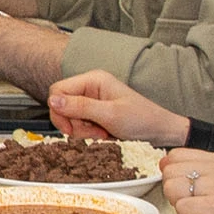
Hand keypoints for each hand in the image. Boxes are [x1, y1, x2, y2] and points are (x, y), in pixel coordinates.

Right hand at [45, 70, 187, 146]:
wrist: (160, 131)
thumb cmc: (141, 119)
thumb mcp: (110, 114)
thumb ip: (80, 106)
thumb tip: (53, 100)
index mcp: (93, 79)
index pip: (58, 90)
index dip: (59, 111)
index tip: (70, 129)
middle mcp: (90, 87)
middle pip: (61, 105)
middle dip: (73, 123)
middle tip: (93, 132)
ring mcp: (92, 100)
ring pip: (69, 117)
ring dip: (82, 130)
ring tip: (102, 133)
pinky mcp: (94, 112)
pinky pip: (79, 123)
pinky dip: (88, 133)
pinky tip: (103, 134)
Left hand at [157, 147, 213, 213]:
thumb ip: (189, 169)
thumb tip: (163, 162)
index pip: (176, 154)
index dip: (175, 174)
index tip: (189, 188)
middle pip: (170, 171)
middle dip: (176, 191)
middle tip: (195, 203)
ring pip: (171, 188)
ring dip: (180, 205)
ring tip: (199, 211)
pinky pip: (180, 207)